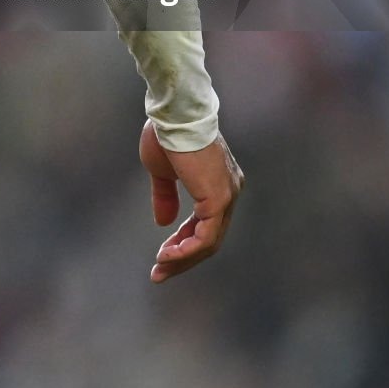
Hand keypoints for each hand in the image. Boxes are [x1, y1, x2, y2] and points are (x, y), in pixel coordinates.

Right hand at [139, 121, 242, 283]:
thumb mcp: (162, 171)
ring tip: (159, 268)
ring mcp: (227, 196)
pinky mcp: (219, 199)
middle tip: (158, 273)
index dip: (182, 243)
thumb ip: (166, 196)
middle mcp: (229, 192)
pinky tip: (166, 256)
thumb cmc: (166, 134)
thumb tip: (163, 222)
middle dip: (182, 258)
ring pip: (209, 242)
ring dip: (182, 259)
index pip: (204, 225)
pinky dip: (186, 250)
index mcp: (218, 184)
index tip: (160, 257)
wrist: (173, 113)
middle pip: (209, 239)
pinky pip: (206, 237)